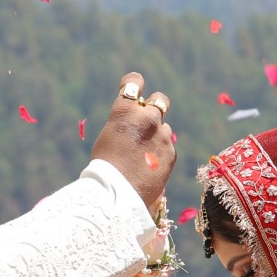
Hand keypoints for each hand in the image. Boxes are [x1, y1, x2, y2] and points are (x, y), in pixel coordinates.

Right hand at [90, 71, 175, 216]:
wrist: (116, 194)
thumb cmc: (104, 167)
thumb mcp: (109, 137)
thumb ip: (126, 125)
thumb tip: (137, 126)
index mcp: (124, 111)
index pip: (134, 82)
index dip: (135, 83)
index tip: (136, 86)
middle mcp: (147, 118)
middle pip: (160, 100)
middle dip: (156, 106)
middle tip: (149, 119)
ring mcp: (162, 135)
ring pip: (164, 128)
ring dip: (156, 136)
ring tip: (142, 156)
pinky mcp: (171, 153)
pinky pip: (167, 148)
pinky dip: (160, 155)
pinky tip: (148, 168)